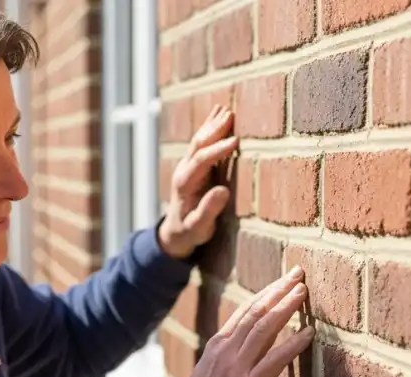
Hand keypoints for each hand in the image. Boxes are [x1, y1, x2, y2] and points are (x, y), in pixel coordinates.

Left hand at [157, 105, 238, 258]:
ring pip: (199, 140)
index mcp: (184, 184)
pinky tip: (219, 115)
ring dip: (212, 124)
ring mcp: (187, 166)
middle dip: (214, 129)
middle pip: (198, 144)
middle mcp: (184, 170)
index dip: (218, 150)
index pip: (201, 161)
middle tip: (230, 115)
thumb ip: (208, 210)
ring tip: (226, 109)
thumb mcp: (198, 228)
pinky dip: (211, 127)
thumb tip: (223, 191)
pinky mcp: (193, 165)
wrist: (175, 232)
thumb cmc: (189, 232)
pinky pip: (202, 142)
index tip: (236, 141)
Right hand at [159, 266, 314, 376]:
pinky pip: (274, 359)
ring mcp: (236, 368)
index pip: (244, 311)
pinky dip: (293, 344)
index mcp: (216, 347)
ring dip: (286, 307)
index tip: (282, 280)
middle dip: (278, 289)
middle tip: (297, 273)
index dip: (265, 293)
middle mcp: (225, 351)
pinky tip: (309, 333)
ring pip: (264, 328)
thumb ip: (226, 360)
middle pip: (256, 311)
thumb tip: (244, 349)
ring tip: (303, 292)